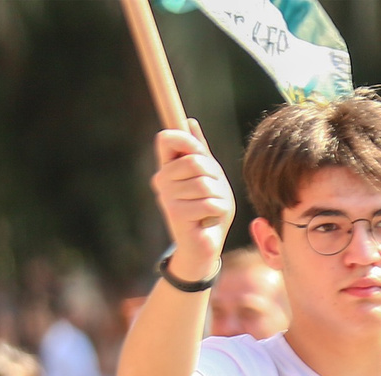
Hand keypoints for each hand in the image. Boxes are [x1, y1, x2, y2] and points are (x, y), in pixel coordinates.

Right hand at [151, 123, 232, 275]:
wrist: (204, 247)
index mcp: (168, 167)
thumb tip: (190, 122)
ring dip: (219, 197)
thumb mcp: (210, 177)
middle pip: (195, 161)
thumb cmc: (208, 210)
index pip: (167, 138)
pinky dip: (218, 210)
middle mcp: (161, 179)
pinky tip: (210, 219)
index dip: (187, 141)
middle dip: (214, 177)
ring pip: (204, 184)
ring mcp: (166, 196)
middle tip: (214, 192)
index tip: (200, 154)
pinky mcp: (174, 213)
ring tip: (212, 208)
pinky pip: (208, 202)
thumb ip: (200, 152)